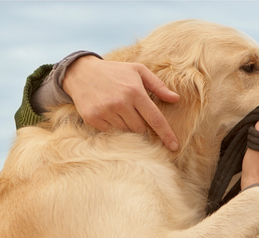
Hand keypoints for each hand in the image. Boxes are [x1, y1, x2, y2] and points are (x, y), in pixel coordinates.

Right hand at [63, 57, 180, 151]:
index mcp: (135, 91)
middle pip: (140, 129)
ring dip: (126, 125)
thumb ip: (158, 86)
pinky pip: (110, 132)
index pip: (155, 119)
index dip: (166, 134)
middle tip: (132, 112)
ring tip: (118, 110)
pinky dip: (112, 126)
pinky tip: (108, 113)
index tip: (174, 146)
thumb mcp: (138, 71)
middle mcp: (121, 103)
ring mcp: (106, 112)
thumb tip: (176, 99)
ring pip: (126, 132)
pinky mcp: (93, 119)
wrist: (82, 72)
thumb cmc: (115, 71)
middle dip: (140, 125)